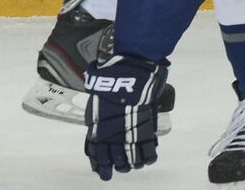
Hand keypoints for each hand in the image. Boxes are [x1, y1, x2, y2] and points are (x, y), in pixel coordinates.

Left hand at [83, 54, 166, 180]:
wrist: (127, 74)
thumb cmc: (110, 80)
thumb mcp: (99, 98)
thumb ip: (100, 113)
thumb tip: (98, 114)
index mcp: (97, 128)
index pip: (96, 153)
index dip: (99, 163)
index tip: (101, 170)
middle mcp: (110, 136)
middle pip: (112, 159)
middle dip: (117, 166)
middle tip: (121, 169)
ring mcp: (128, 134)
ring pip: (129, 158)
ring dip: (132, 163)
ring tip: (135, 165)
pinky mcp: (144, 130)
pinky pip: (147, 150)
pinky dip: (149, 156)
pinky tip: (149, 159)